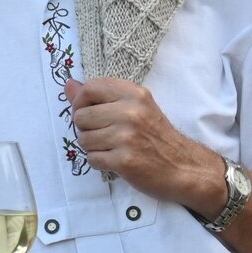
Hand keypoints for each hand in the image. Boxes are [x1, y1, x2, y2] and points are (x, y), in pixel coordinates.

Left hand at [66, 76, 225, 211]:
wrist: (183, 167)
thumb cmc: (157, 136)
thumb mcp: (137, 107)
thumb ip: (102, 96)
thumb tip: (68, 85)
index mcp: (134, 94)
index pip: (89, 88)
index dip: (80, 102)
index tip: (88, 112)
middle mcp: (131, 112)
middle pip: (81, 116)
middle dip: (86, 129)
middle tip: (105, 135)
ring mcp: (127, 137)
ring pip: (83, 139)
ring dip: (93, 147)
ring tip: (112, 148)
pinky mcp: (124, 160)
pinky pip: (92, 159)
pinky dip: (99, 162)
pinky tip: (116, 161)